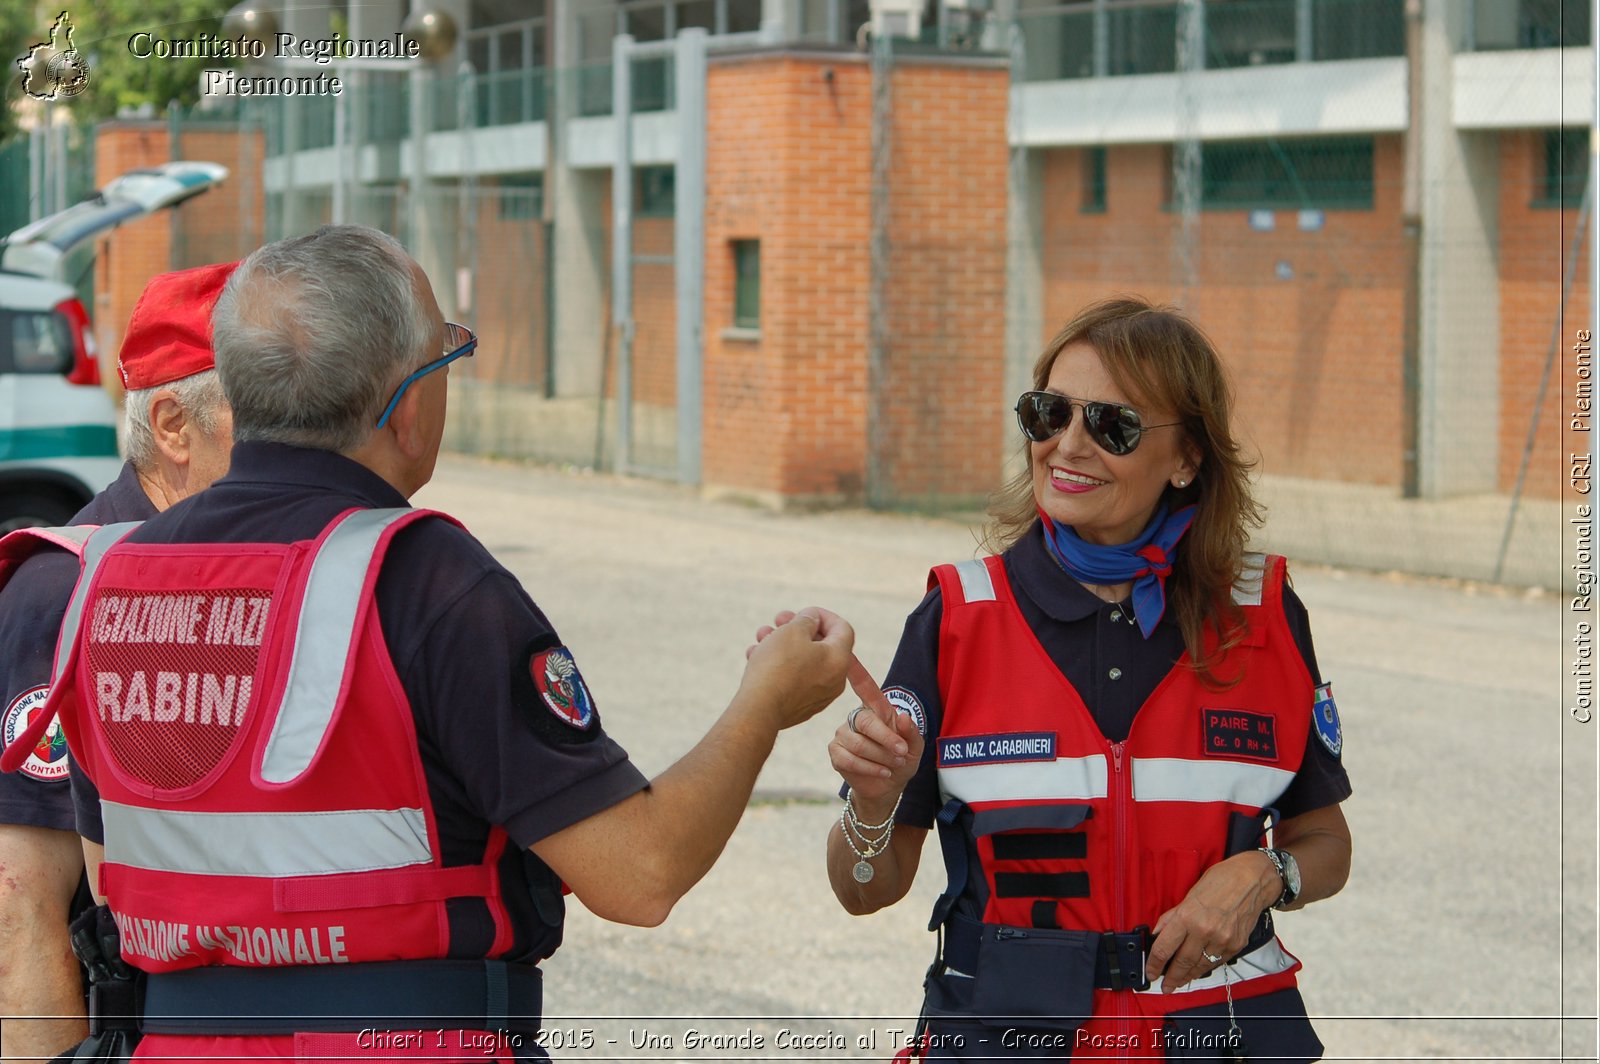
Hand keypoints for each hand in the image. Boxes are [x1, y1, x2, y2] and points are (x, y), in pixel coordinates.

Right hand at [738, 607, 853, 729]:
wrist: (758, 710)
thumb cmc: (777, 667)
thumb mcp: (793, 631)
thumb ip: (807, 620)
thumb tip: (812, 620)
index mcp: (839, 659)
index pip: (843, 628)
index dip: (823, 615)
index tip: (804, 612)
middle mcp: (834, 680)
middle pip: (821, 645)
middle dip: (797, 628)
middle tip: (777, 620)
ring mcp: (818, 696)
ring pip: (803, 661)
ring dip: (782, 644)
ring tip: (761, 637)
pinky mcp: (800, 707)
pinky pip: (794, 679)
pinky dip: (779, 665)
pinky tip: (756, 656)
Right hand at [827, 658, 923, 814]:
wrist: (888, 788)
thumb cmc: (902, 760)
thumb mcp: (915, 748)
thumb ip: (912, 733)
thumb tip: (903, 717)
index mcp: (876, 710)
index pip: (864, 686)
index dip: (856, 670)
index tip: (847, 654)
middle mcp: (856, 717)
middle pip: (866, 722)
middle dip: (887, 739)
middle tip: (902, 753)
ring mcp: (843, 734)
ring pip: (858, 744)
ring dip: (880, 757)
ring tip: (893, 765)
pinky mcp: (835, 752)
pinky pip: (849, 759)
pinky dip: (869, 768)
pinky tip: (882, 772)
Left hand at [1144, 850, 1279, 991]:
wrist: (1253, 880)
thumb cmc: (1219, 882)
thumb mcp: (1188, 896)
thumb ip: (1172, 918)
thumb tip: (1157, 935)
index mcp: (1188, 916)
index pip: (1164, 947)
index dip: (1154, 964)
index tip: (1150, 972)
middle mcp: (1204, 931)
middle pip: (1182, 963)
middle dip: (1171, 978)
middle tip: (1165, 987)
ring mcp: (1222, 941)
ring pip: (1200, 967)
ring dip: (1188, 977)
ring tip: (1179, 982)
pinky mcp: (1236, 946)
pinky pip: (1217, 963)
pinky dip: (1205, 968)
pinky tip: (1197, 971)